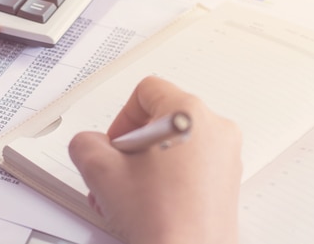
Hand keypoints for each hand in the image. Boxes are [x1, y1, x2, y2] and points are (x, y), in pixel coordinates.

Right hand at [69, 76, 241, 243]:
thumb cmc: (161, 222)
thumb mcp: (100, 171)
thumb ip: (85, 142)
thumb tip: (91, 144)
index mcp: (189, 114)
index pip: (147, 90)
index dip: (122, 117)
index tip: (115, 145)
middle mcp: (216, 129)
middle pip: (161, 118)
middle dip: (131, 147)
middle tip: (120, 172)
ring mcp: (226, 156)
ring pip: (174, 144)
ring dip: (145, 165)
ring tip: (130, 195)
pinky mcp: (228, 181)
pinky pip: (191, 164)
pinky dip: (166, 177)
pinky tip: (149, 204)